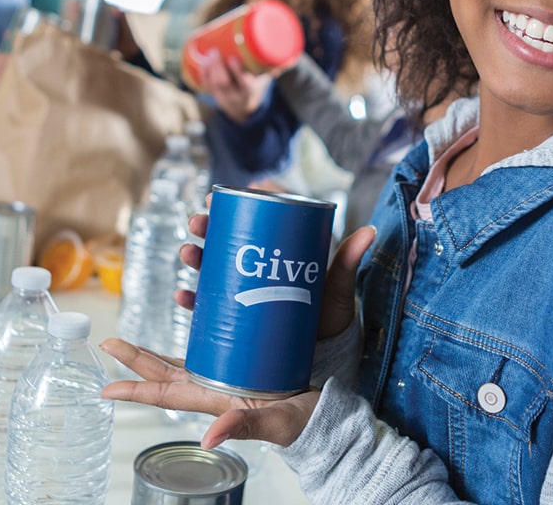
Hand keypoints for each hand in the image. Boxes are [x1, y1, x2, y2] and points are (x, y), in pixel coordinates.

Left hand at [100, 339, 321, 447]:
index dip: (135, 389)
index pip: (166, 393)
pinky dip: (194, 337)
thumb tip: (209, 438)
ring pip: (181, 361)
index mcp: (216, 399)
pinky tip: (188, 326)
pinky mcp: (244, 366)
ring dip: (156, 351)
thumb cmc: (303, 424)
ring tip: (134, 339)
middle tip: (110, 342)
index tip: (106, 386)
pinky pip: (209, 351)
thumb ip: (243, 427)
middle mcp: (215, 388)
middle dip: (136, 359)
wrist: (325, 417)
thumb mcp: (276, 423)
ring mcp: (227, 377)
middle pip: (165, 373)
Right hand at [176, 212, 375, 340]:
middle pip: (225, 240)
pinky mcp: (234, 316)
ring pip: (210, 268)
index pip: (252, 219)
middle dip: (207, 228)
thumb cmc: (330, 315)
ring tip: (187, 253)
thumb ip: (347, 261)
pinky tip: (183, 297)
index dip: (233, 205)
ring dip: (194, 257)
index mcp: (276, 250)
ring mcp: (242, 290)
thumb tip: (369, 231)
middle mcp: (254, 267)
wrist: (324, 355)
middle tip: (198, 223)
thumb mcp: (336, 286)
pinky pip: (207, 306)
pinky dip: (193, 300)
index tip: (221, 198)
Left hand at [197, 51, 271, 121]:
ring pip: (214, 85)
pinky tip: (202, 63)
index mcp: (249, 91)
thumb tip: (286, 57)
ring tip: (209, 54)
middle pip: (224, 83)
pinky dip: (204, 74)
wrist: (244, 108)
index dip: (237, 72)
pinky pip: (207, 86)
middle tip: (215, 51)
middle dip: (218, 67)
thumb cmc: (255, 87)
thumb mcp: (264, 81)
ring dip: (210, 69)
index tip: (232, 59)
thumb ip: (271, 69)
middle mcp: (235, 96)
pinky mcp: (215, 95)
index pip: (243, 84)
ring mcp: (224, 97)